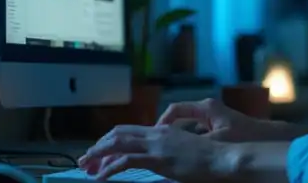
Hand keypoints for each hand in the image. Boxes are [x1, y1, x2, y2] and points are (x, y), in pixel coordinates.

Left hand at [78, 125, 241, 181]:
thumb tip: (155, 161)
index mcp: (162, 131)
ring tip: (87, 168)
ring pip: (118, 144)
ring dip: (99, 155)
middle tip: (85, 160)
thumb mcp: (182, 153)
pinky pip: (126, 161)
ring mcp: (157, 144)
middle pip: (118, 134)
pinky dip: (110, 168)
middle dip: (98, 146)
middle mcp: (157, 133)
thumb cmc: (208, 159)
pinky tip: (101, 177)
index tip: (99, 153)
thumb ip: (166, 154)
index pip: (128, 131)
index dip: (110, 140)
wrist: (222, 158)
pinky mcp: (158, 158)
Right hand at [158, 98, 269, 141]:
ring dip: (178, 136)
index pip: (175, 109)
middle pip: (179, 116)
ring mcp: (212, 117)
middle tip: (156, 144)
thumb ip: (194, 143)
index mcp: (205, 108)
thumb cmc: (243, 135)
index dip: (162, 121)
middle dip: (167, 130)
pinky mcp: (217, 126)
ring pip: (187, 125)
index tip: (155, 136)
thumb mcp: (216, 140)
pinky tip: (185, 153)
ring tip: (167, 150)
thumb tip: (173, 148)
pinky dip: (189, 140)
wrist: (266, 137)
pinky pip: (196, 131)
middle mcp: (207, 109)